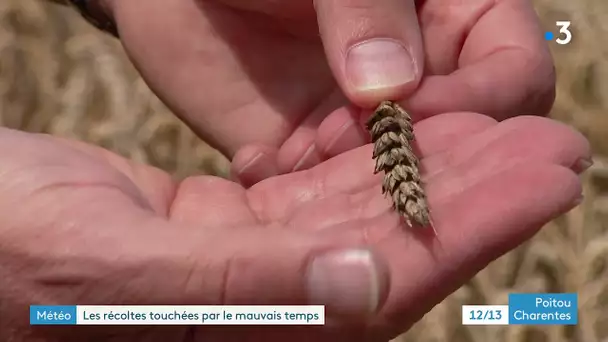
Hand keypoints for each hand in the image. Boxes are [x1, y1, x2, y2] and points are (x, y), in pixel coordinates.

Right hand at [0, 114, 586, 341]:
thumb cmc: (3, 252)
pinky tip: (407, 130)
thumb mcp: (108, 270)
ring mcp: (243, 266)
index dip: (475, 224)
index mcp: (247, 330)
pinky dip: (362, 159)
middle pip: (393, 245)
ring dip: (432, 170)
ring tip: (507, 130)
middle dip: (476, 192)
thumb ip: (243, 288)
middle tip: (554, 145)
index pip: (389, 278)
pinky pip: (312, 191)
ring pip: (360, 212)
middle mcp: (259, 307)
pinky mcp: (220, 230)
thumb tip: (366, 287)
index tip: (548, 173)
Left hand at [101, 0, 554, 185]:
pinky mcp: (308, 149)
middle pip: (465, 145)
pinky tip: (257, 160)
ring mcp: (364, 121)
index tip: (413, 106)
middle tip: (347, 140)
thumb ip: (367, 7)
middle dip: (417, 158)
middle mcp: (418, 78)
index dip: (480, 103)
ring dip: (354, 182)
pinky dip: (296, 187)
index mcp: (452, 17)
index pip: (514, 74)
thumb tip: (389, 90)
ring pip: (393, 179)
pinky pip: (324, 191)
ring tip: (301, 146)